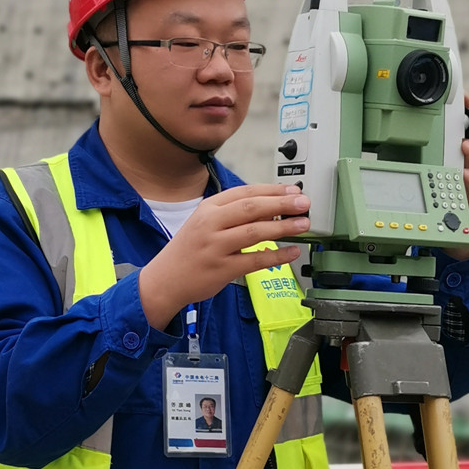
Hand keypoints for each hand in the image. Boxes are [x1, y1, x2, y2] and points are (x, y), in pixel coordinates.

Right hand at [139, 185, 310, 330]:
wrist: (165, 279)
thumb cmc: (190, 249)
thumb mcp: (206, 223)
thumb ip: (235, 214)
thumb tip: (272, 208)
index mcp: (208, 208)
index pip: (245, 192)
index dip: (272, 190)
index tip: (293, 190)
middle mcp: (211, 224)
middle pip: (251, 208)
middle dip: (281, 203)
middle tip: (304, 202)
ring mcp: (215, 247)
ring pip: (255, 232)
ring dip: (282, 227)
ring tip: (303, 224)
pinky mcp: (222, 269)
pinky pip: (254, 261)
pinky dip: (276, 256)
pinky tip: (291, 252)